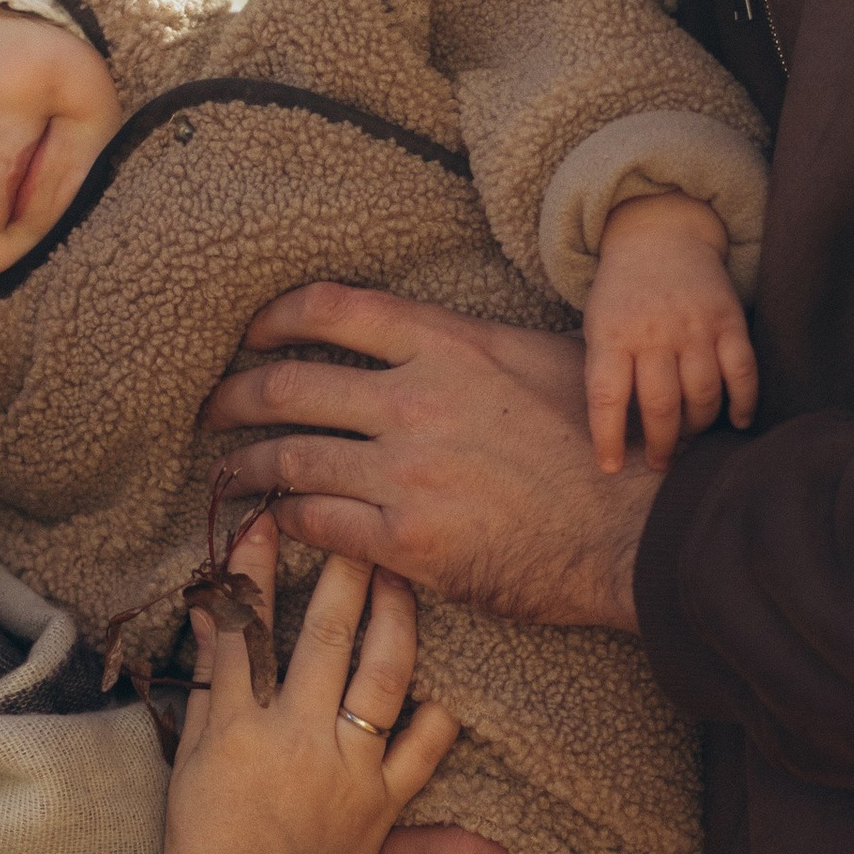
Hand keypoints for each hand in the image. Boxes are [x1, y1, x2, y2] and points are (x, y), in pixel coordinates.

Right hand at [164, 515, 456, 853]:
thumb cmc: (205, 845)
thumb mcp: (187, 763)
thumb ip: (207, 688)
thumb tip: (209, 617)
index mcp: (236, 727)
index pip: (247, 628)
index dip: (256, 571)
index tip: (267, 522)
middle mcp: (295, 738)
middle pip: (325, 636)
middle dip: (342, 573)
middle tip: (356, 529)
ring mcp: (345, 771)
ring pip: (381, 677)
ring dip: (394, 619)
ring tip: (400, 580)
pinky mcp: (382, 807)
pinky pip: (421, 751)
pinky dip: (434, 718)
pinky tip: (441, 690)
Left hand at [203, 287, 654, 631]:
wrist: (642, 529)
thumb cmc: (608, 445)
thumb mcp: (542, 362)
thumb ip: (472, 349)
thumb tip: (428, 342)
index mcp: (449, 345)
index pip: (332, 310)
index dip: (274, 318)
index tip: (251, 335)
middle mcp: (416, 400)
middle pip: (288, 385)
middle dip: (233, 397)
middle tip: (211, 410)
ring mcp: (406, 473)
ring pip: (288, 458)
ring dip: (243, 467)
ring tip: (225, 475)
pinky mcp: (407, 542)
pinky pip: (316, 522)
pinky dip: (285, 520)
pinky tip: (275, 522)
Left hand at [584, 193, 760, 474]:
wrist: (660, 234)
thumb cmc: (623, 294)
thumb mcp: (597, 325)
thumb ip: (607, 372)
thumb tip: (618, 435)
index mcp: (613, 334)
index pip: (607, 397)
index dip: (608, 439)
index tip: (610, 467)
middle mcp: (656, 333)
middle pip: (661, 405)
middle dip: (661, 444)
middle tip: (659, 462)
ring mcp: (696, 327)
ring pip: (703, 396)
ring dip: (697, 428)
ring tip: (688, 438)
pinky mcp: (730, 321)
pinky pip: (742, 372)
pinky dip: (742, 403)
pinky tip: (736, 422)